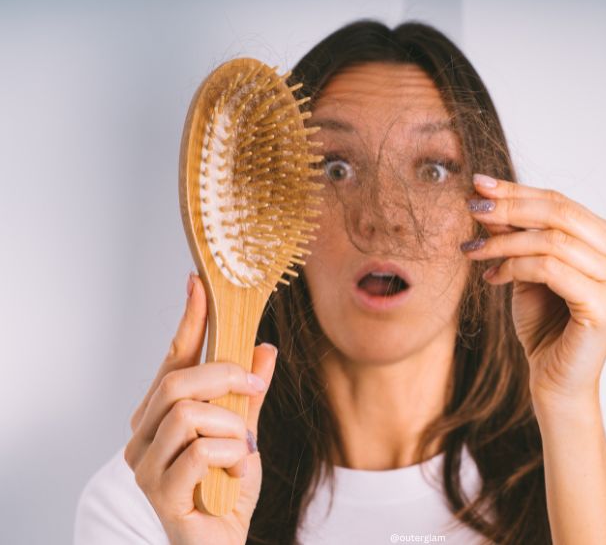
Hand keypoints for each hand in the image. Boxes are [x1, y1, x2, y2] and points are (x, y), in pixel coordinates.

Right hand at [124, 273, 277, 544]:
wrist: (221, 542)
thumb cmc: (226, 489)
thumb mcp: (246, 432)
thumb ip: (250, 395)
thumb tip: (264, 349)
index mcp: (160, 415)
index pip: (172, 359)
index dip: (189, 321)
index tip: (199, 284)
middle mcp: (143, 436)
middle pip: (177, 381)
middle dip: (223, 376)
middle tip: (252, 387)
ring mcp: (146, 465)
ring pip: (187, 414)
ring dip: (229, 425)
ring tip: (242, 447)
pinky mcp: (159, 492)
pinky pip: (199, 452)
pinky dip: (230, 455)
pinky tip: (235, 469)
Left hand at [462, 174, 605, 408]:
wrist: (555, 381)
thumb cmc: (545, 325)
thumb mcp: (528, 269)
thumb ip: (518, 234)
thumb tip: (489, 196)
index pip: (564, 205)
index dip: (519, 192)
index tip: (480, 185)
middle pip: (562, 215)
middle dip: (511, 207)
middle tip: (473, 206)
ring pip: (553, 241)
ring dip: (504, 241)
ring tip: (473, 250)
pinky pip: (550, 269)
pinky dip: (514, 267)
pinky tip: (492, 276)